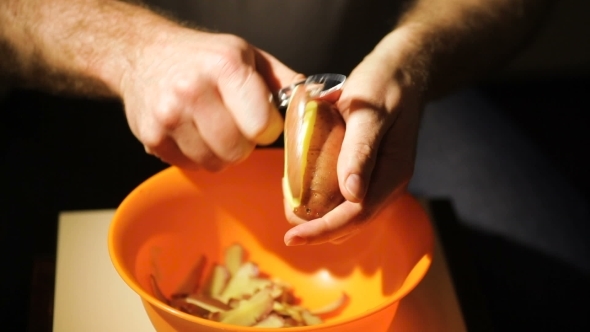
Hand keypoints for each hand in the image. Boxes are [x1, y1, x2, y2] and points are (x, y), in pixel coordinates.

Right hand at [120, 27, 303, 169]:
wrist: (143, 54)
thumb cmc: (203, 57)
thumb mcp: (248, 55)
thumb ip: (284, 82)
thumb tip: (317, 103)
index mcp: (224, 67)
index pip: (262, 126)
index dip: (267, 128)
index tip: (261, 120)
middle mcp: (193, 91)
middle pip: (238, 151)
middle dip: (244, 144)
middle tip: (235, 125)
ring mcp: (169, 116)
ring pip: (215, 163)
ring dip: (221, 153)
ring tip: (212, 126)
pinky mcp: (152, 137)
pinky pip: (191, 166)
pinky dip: (197, 155)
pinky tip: (192, 131)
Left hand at [283, 46, 424, 245]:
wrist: (402, 72)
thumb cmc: (383, 85)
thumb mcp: (368, 112)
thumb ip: (360, 150)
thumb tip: (352, 193)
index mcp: (392, 172)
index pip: (356, 214)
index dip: (323, 229)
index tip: (292, 237)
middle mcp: (388, 183)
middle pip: (352, 222)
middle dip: (318, 228)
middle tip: (286, 220)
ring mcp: (380, 180)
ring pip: (349, 214)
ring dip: (321, 217)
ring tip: (292, 206)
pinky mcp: (370, 173)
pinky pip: (347, 198)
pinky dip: (325, 200)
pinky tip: (305, 187)